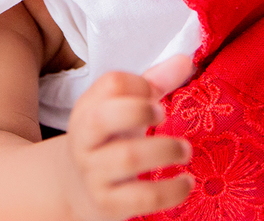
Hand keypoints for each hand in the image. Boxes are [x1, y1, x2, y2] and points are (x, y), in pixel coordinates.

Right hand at [63, 55, 195, 220]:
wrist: (76, 188)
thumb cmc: (110, 139)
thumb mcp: (122, 110)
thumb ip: (153, 84)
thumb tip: (186, 59)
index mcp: (89, 108)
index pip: (111, 84)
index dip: (140, 84)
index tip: (156, 94)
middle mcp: (85, 139)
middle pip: (103, 118)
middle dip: (139, 112)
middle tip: (164, 114)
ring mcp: (94, 173)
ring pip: (126, 159)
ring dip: (164, 150)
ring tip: (185, 150)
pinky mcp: (108, 204)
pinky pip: (140, 199)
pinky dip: (170, 191)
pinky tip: (187, 183)